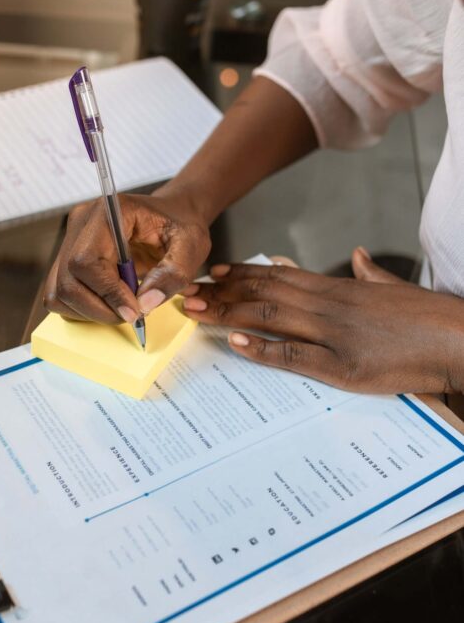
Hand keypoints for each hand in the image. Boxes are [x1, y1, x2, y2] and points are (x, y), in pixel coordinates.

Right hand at [43, 191, 210, 324]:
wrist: (171, 215)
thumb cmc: (180, 224)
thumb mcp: (191, 246)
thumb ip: (172, 274)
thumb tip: (145, 304)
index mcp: (110, 212)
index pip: (87, 259)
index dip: (107, 292)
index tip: (134, 310)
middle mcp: (82, 223)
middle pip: (68, 279)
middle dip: (100, 307)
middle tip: (133, 313)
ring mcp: (71, 239)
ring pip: (60, 291)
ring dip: (90, 311)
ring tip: (123, 306)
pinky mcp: (68, 257)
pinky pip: (60, 293)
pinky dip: (82, 308)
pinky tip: (109, 302)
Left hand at [181, 248, 463, 394]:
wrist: (459, 338)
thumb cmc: (429, 317)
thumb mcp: (394, 288)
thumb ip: (370, 273)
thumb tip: (359, 257)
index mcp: (340, 288)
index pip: (280, 275)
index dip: (243, 272)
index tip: (214, 271)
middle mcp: (329, 305)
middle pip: (265, 292)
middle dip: (222, 292)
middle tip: (186, 291)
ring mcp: (334, 334)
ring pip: (271, 317)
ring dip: (229, 313)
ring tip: (197, 311)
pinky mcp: (343, 366)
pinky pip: (294, 356)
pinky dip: (262, 349)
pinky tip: (236, 344)